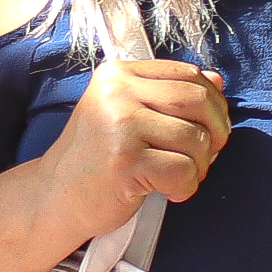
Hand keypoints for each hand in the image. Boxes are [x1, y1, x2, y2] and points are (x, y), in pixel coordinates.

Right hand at [44, 56, 229, 237]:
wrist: (56, 196)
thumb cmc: (99, 158)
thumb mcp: (130, 115)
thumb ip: (170, 95)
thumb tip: (216, 79)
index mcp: (118, 74)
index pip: (188, 75)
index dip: (213, 103)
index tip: (209, 128)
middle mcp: (117, 93)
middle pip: (198, 101)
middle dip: (216, 132)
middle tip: (204, 156)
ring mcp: (119, 126)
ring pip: (196, 139)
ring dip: (200, 166)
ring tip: (178, 176)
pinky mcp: (125, 161)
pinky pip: (184, 171)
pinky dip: (185, 187)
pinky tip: (167, 192)